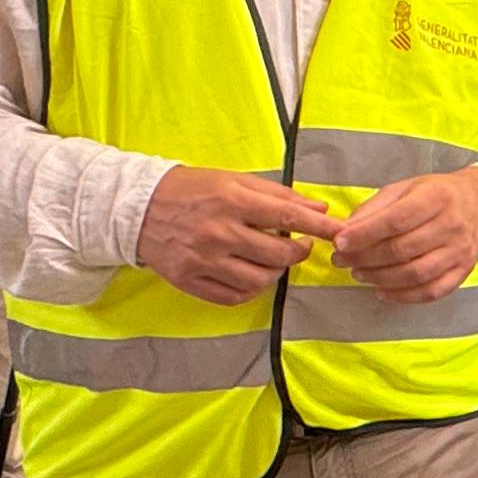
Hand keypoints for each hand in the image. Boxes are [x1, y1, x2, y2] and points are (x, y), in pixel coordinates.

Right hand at [134, 166, 341, 302]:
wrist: (136, 209)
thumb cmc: (190, 190)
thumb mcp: (232, 180)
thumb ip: (276, 194)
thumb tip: (317, 208)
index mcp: (231, 200)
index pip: (288, 216)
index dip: (320, 227)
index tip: (340, 232)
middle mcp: (219, 233)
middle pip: (278, 254)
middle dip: (298, 251)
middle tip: (300, 245)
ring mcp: (204, 260)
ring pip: (260, 280)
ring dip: (276, 271)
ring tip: (272, 258)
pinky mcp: (191, 281)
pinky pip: (234, 297)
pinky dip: (251, 289)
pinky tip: (251, 275)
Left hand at [332, 166, 477, 303]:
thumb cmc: (435, 194)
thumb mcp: (405, 188)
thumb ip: (375, 208)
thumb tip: (345, 231)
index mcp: (436, 197)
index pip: (396, 220)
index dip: (365, 234)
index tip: (340, 242)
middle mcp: (452, 225)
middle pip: (402, 250)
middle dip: (365, 258)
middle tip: (342, 260)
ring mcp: (460, 251)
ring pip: (415, 274)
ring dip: (380, 278)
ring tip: (359, 274)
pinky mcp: (463, 271)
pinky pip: (431, 292)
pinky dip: (403, 296)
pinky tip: (382, 290)